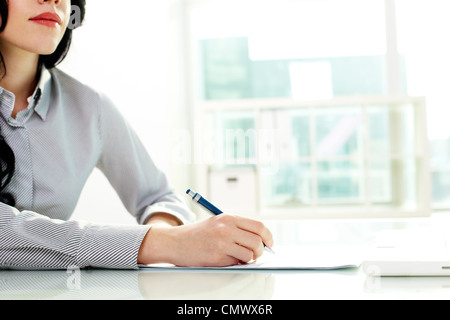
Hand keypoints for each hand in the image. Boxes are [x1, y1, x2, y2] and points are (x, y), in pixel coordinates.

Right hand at [137, 214, 273, 266]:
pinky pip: (237, 263)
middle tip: (257, 254)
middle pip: (257, 241)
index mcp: (228, 217)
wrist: (175, 241)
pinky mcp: (217, 257)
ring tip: (242, 258)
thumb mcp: (217, 222)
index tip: (270, 243)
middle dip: (261, 251)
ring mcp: (222, 243)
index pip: (259, 226)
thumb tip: (260, 240)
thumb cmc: (197, 234)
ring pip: (250, 254)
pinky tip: (228, 260)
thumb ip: (237, 227)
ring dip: (249, 259)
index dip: (268, 236)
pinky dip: (237, 264)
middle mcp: (226, 228)